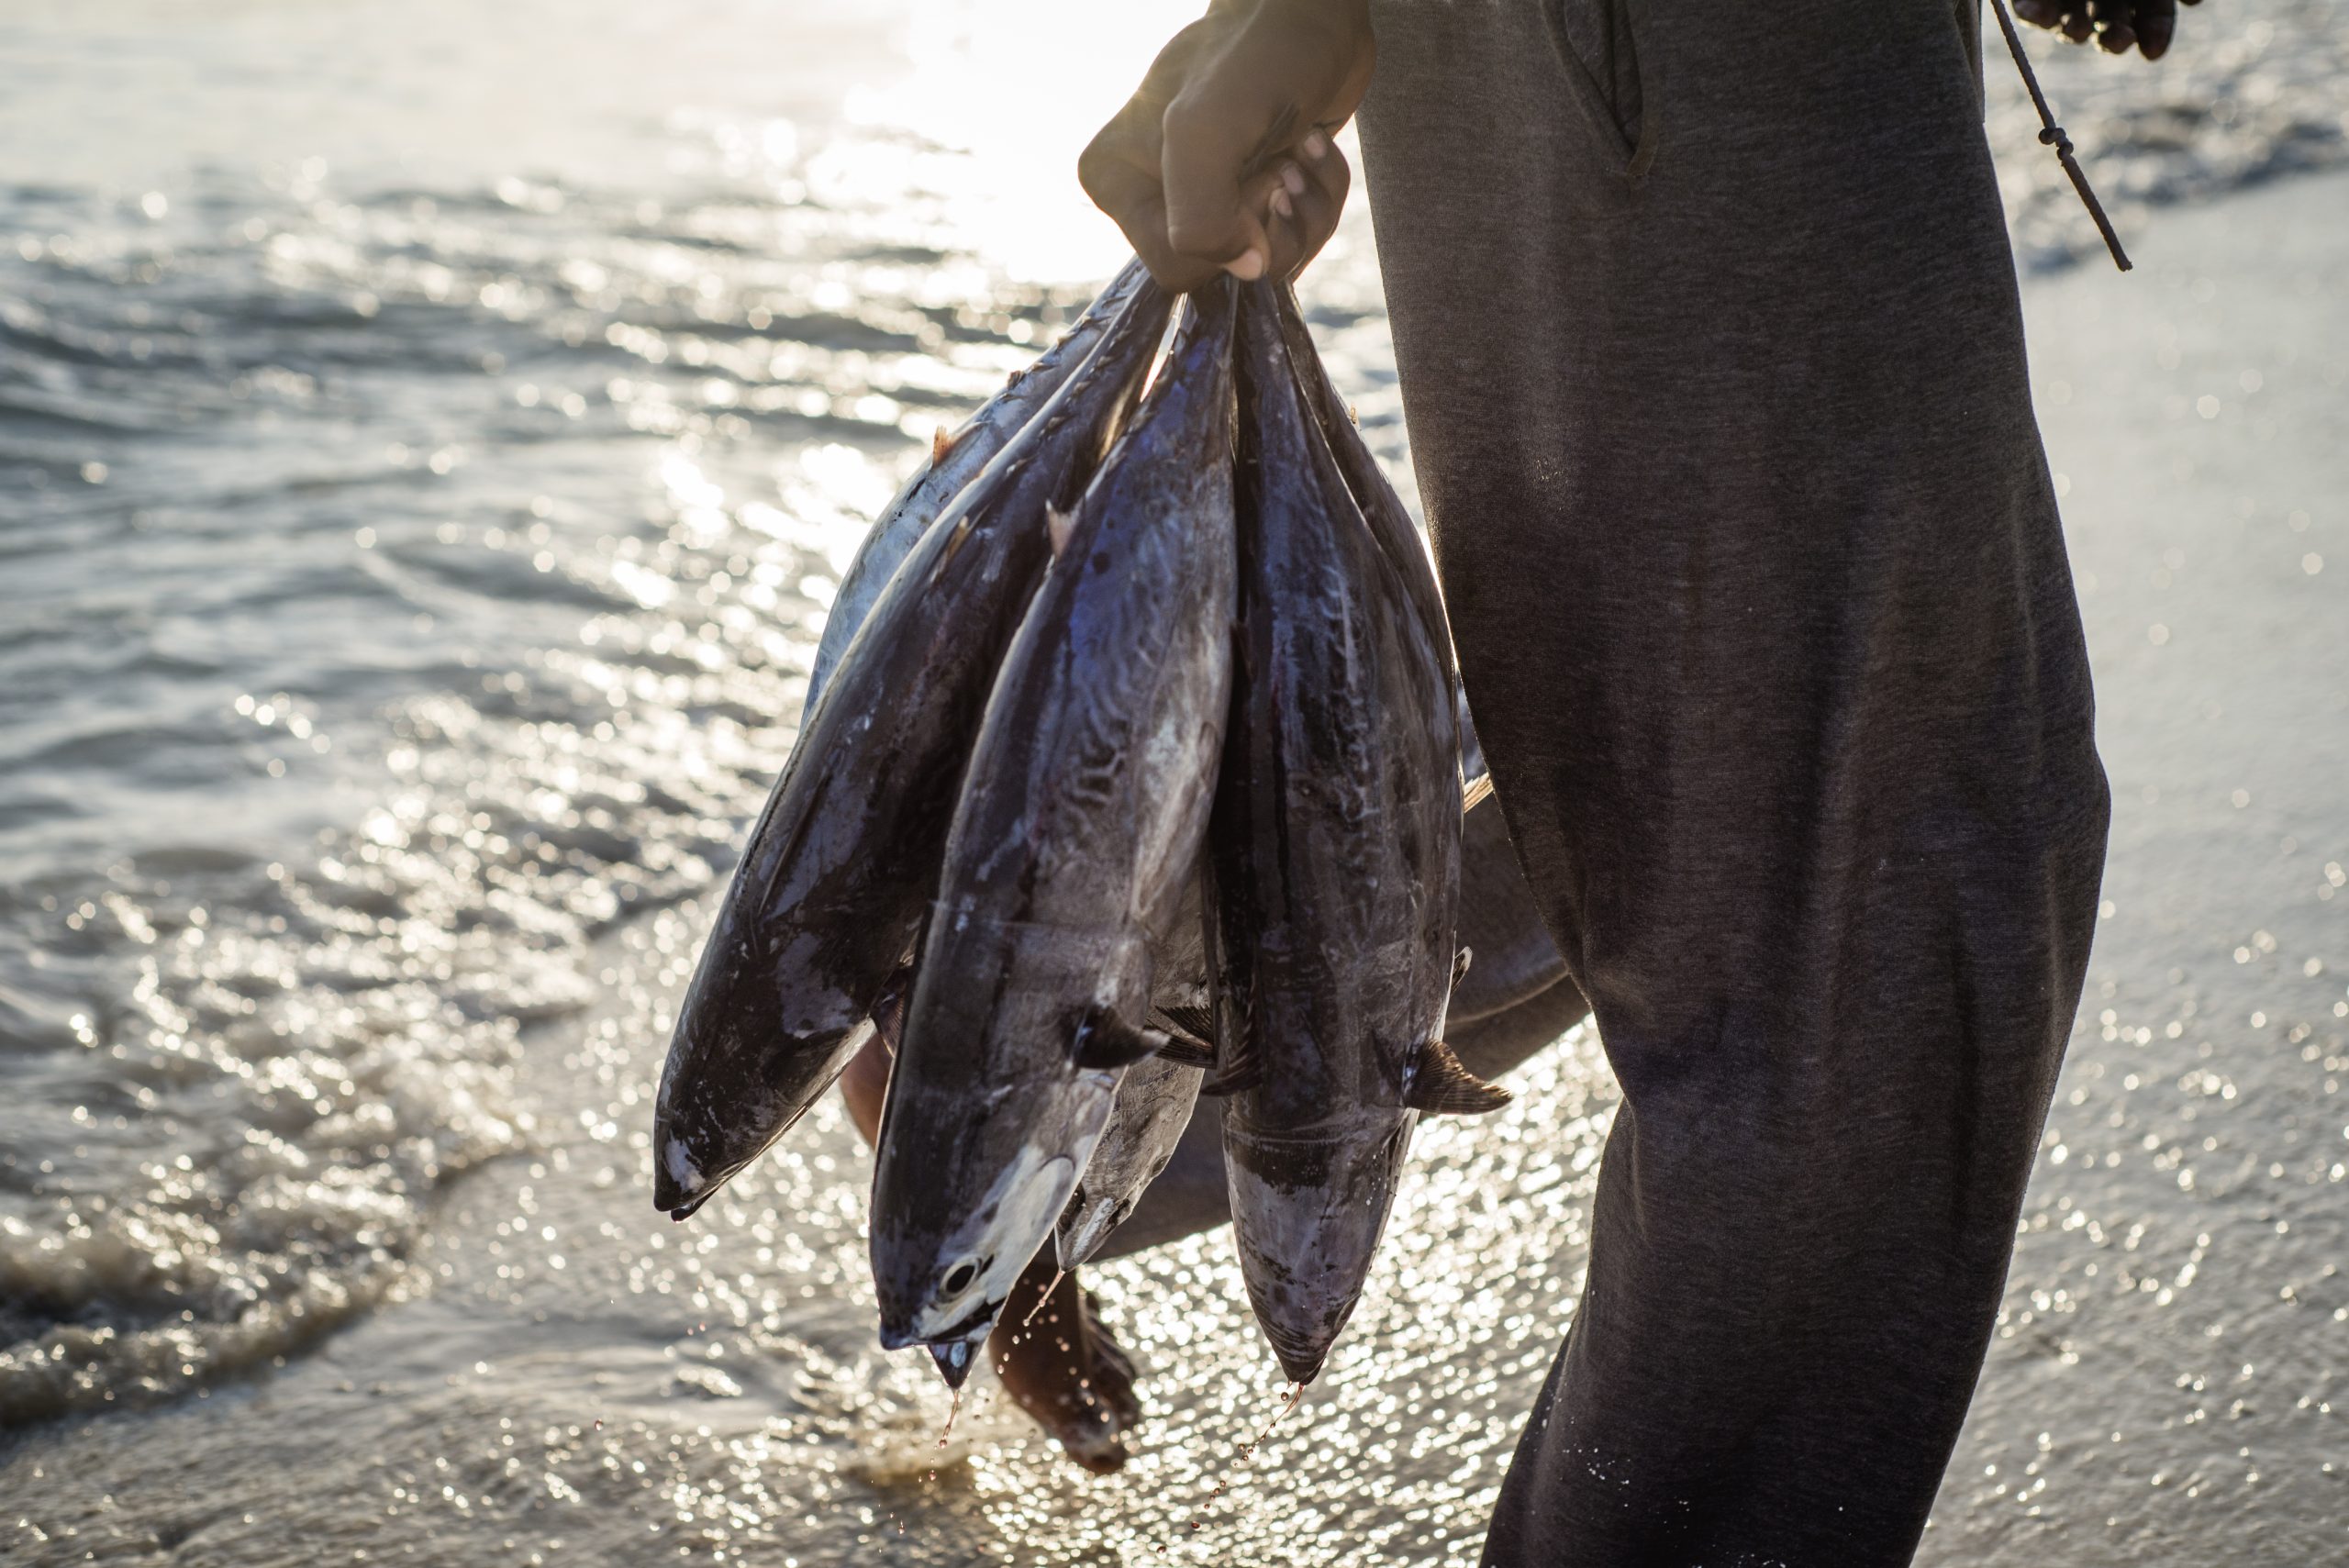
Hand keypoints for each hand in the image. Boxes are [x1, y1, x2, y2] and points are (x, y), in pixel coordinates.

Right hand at [1080, 0, 1371, 290]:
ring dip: (1308, 207)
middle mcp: (1151, 195)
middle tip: (1283, 159)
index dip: (1230, 234)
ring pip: (1268, 259)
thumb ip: (1202, 216)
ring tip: (1301, 149)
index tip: (1255, 175)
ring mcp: (1204, 195)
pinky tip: (1313, 149)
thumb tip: (1244, 269)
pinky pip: (1294, 236)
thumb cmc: (1257, 56)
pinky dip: (1321, 195)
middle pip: (1227, 269)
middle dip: (1276, 221)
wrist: (1311, 12)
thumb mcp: (1207, 130)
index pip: (1177, 267)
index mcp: (1116, 181)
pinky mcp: (1250, 193)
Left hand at [2012, 0, 2201, 59]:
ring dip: (2076, 33)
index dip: (2155, 33)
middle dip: (2114, 40)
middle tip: (2119, 42)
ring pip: (2070, 25)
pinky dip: (2032, 15)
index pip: (2151, 16)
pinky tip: (2038, 17)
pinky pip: (2028, 9)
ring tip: (2078, 30)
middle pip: (2111, 27)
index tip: (2152, 54)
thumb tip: (2194, 2)